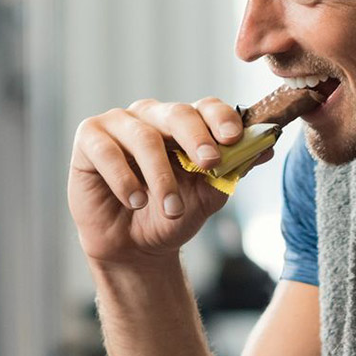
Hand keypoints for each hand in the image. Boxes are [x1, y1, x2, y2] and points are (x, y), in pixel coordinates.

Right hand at [68, 96, 272, 265]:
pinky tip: (136, 200)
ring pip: (144, 136)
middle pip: (178, 113)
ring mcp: (119, 124)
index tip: (234, 139)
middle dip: (197, 138)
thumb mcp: (209, 196)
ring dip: (161, 176)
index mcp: (186, 124)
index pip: (206, 107)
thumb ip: (234, 170)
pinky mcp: (89, 139)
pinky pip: (106, 150)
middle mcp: (153, 116)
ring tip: (171, 208)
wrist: (136, 247)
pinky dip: (125, 178)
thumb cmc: (172, 215)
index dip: (221, 119)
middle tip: (211, 163)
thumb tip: (267, 148)